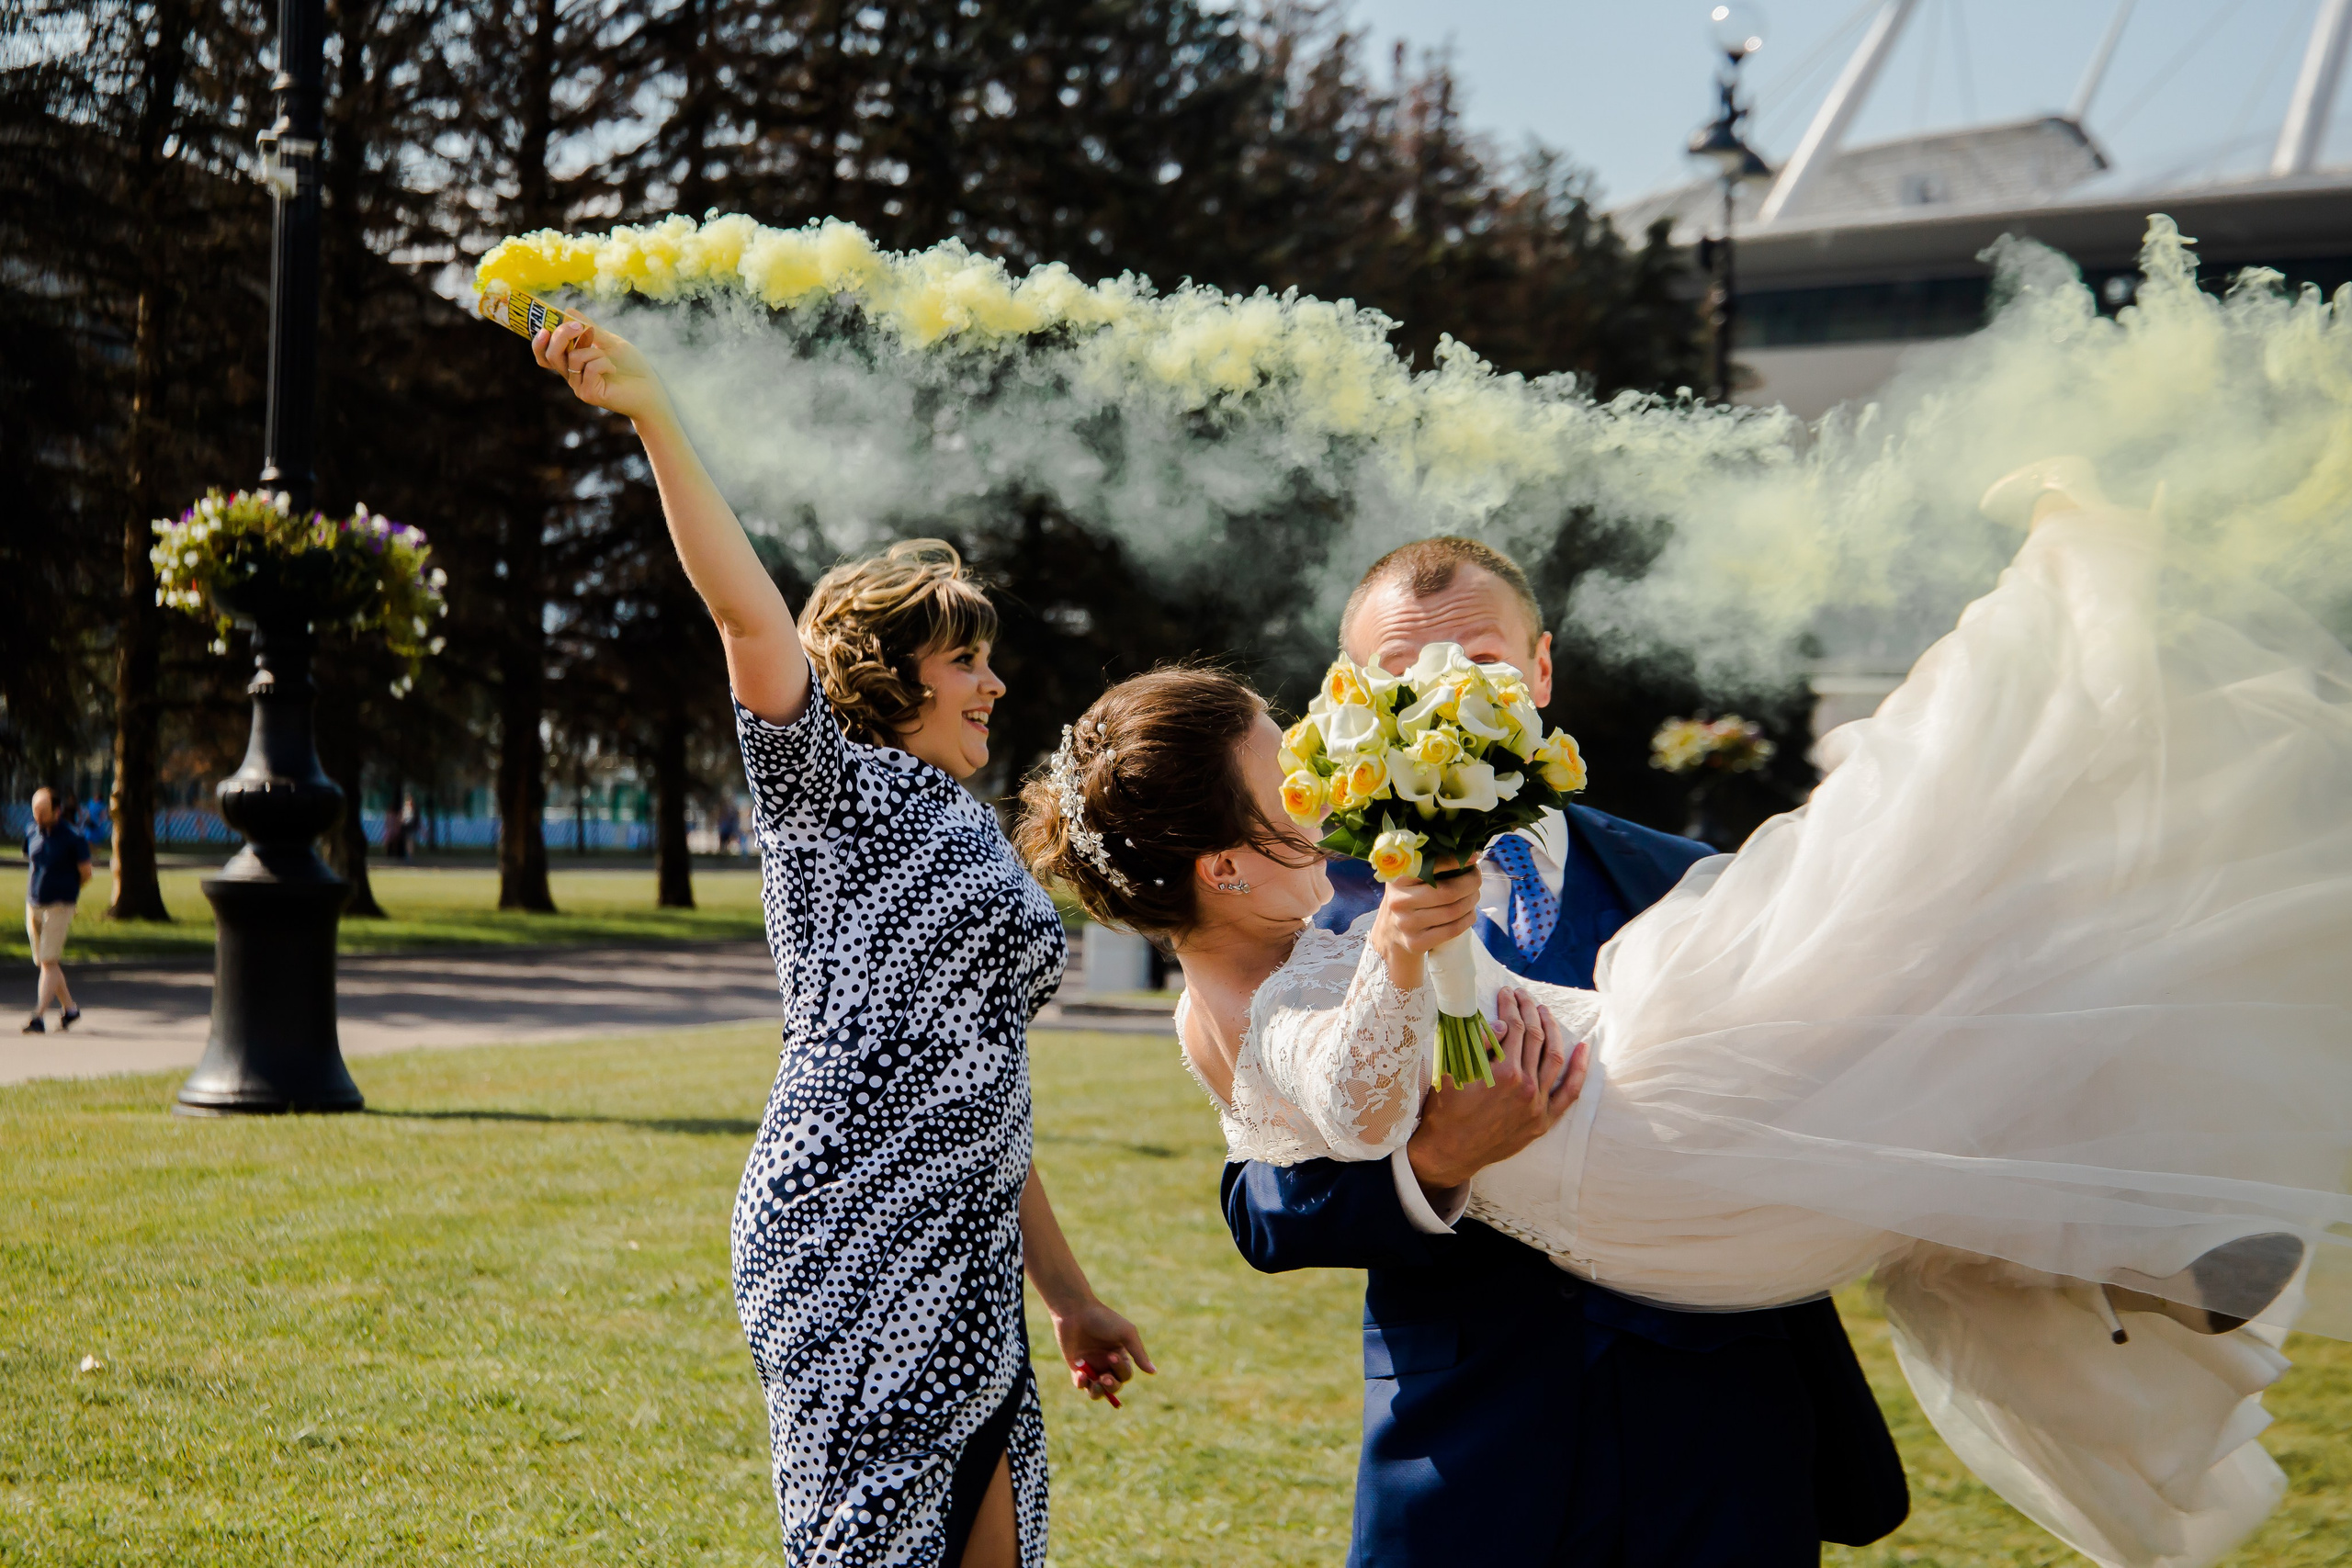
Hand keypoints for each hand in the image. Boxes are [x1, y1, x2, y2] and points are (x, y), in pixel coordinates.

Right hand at [531, 317, 669, 423]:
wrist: (651, 390)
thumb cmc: (632, 367)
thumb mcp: (610, 342)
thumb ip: (589, 329)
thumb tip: (568, 311)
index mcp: (573, 364)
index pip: (545, 354)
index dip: (539, 341)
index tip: (544, 326)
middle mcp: (572, 376)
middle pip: (550, 355)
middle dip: (561, 336)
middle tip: (578, 327)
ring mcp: (579, 386)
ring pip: (573, 359)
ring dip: (593, 351)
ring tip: (609, 358)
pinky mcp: (589, 394)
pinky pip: (589, 368)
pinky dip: (603, 362)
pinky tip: (614, 370)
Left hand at [1049, 1297, 1156, 1406]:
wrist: (1076, 1310)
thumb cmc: (1103, 1319)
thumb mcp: (1126, 1333)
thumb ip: (1139, 1353)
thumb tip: (1153, 1372)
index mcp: (1120, 1355)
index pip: (1125, 1375)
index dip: (1121, 1370)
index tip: (1112, 1356)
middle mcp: (1106, 1363)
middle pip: (1113, 1386)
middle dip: (1111, 1386)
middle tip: (1104, 1378)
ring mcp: (1090, 1366)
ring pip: (1097, 1391)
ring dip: (1098, 1392)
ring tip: (1096, 1383)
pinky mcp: (1075, 1367)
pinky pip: (1080, 1385)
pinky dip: (1082, 1384)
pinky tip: (1081, 1373)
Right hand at [1367, 856, 1481, 992]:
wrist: (1390, 931)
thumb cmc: (1409, 896)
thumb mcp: (1409, 877)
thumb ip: (1430, 864)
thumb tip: (1470, 856)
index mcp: (1397, 878)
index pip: (1432, 866)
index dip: (1456, 861)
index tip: (1475, 857)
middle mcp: (1399, 901)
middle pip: (1449, 892)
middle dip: (1471, 883)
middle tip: (1477, 879)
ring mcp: (1406, 924)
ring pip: (1454, 911)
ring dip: (1472, 901)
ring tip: (1474, 895)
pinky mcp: (1416, 942)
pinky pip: (1453, 930)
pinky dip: (1468, 919)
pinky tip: (1470, 913)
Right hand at [1406, 987, 1584, 1196]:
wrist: (1450, 1152)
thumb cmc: (1445, 1109)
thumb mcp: (1451, 1071)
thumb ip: (1476, 1044)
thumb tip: (1501, 1023)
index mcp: (1502, 1072)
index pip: (1513, 1026)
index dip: (1510, 1005)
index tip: (1506, 993)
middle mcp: (1525, 1086)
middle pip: (1534, 1037)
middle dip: (1528, 1010)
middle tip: (1522, 996)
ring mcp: (1537, 1105)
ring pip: (1553, 1057)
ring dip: (1551, 1029)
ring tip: (1543, 1012)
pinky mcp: (1543, 1121)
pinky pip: (1569, 1092)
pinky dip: (1579, 1070)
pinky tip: (1583, 1049)